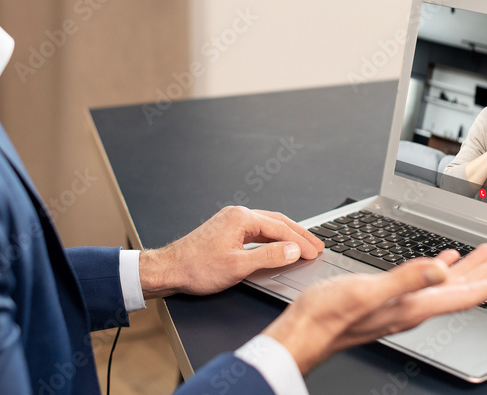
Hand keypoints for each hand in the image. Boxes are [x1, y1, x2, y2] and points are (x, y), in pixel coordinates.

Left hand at [139, 206, 323, 297]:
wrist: (169, 270)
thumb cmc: (197, 269)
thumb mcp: (238, 266)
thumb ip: (269, 256)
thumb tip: (294, 250)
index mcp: (241, 218)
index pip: (280, 228)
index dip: (300, 241)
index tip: (315, 252)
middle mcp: (237, 214)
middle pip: (277, 222)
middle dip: (299, 234)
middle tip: (318, 245)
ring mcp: (230, 221)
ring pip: (267, 225)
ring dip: (287, 236)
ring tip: (304, 245)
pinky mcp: (226, 230)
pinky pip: (257, 230)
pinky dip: (273, 238)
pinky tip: (279, 246)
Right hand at [262, 243, 486, 374]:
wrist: (303, 332)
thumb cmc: (327, 316)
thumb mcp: (366, 292)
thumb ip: (404, 280)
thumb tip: (440, 270)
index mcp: (412, 306)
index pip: (462, 295)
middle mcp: (412, 308)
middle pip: (460, 290)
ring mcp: (401, 305)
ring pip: (445, 285)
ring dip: (468, 269)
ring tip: (486, 255)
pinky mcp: (387, 300)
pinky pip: (424, 283)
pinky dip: (438, 269)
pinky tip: (441, 261)